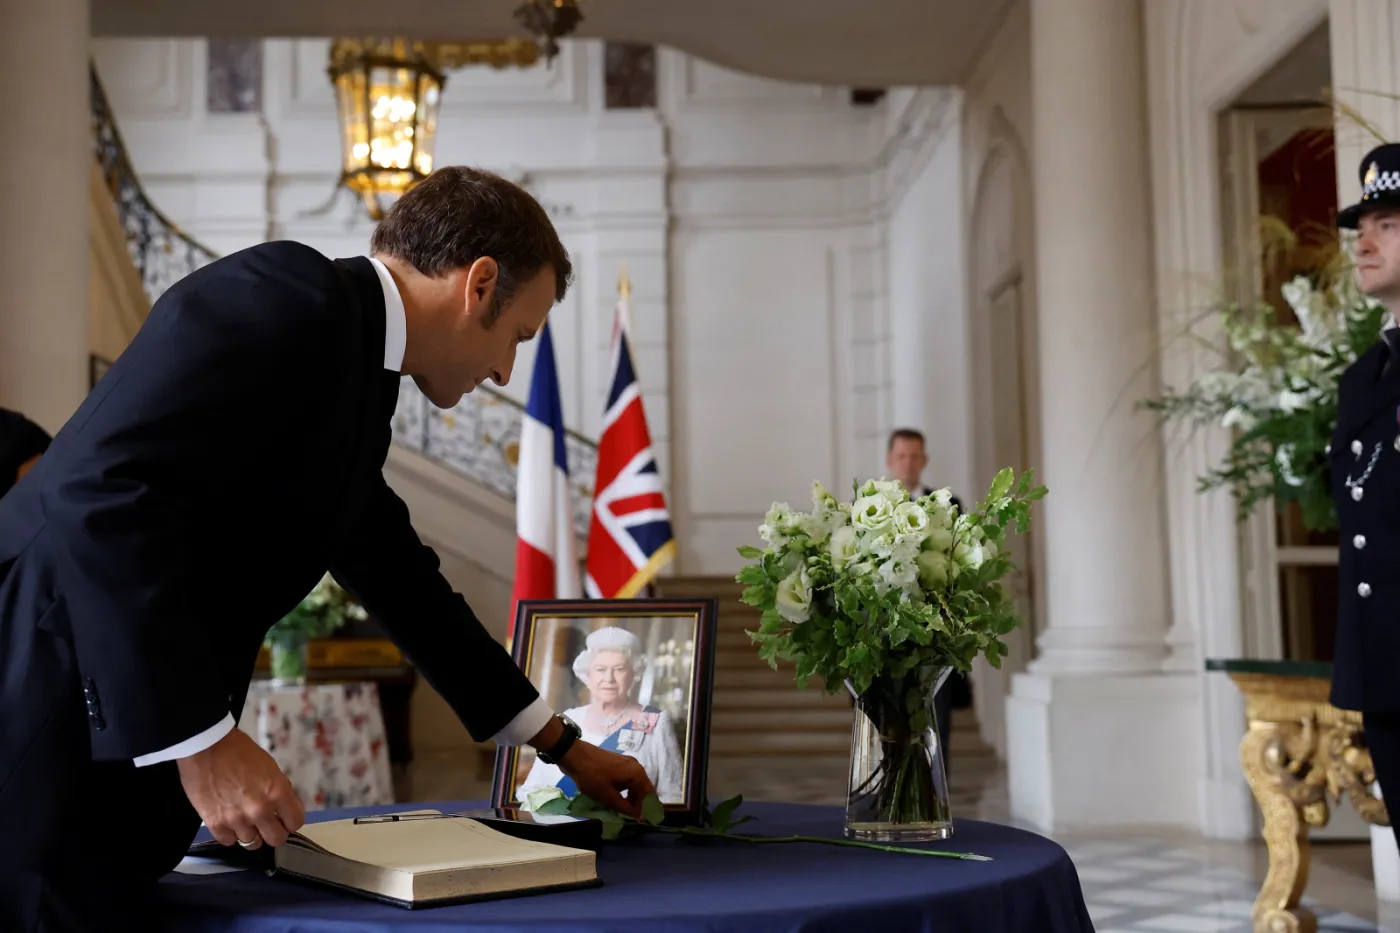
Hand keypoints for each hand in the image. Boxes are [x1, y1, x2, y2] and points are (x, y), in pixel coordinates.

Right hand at [176, 727, 305, 849]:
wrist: (206, 747)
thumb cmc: (238, 751)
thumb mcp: (270, 767)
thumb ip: (278, 790)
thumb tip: (284, 807)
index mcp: (277, 792)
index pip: (295, 822)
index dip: (291, 820)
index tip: (285, 818)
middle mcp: (259, 810)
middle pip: (276, 839)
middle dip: (274, 831)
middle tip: (267, 823)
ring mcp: (237, 819)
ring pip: (252, 843)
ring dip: (250, 832)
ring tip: (244, 818)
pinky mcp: (215, 823)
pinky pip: (229, 841)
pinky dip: (230, 834)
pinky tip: (229, 821)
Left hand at [555, 740, 655, 819]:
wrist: (575, 756)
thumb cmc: (592, 777)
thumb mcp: (608, 797)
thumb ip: (626, 808)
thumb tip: (639, 816)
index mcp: (637, 774)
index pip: (650, 795)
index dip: (647, 809)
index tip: (641, 821)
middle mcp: (636, 766)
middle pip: (644, 788)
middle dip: (640, 803)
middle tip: (632, 816)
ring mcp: (627, 762)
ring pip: (636, 783)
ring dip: (633, 796)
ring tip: (624, 809)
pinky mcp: (619, 762)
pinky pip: (628, 778)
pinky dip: (626, 789)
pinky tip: (617, 797)